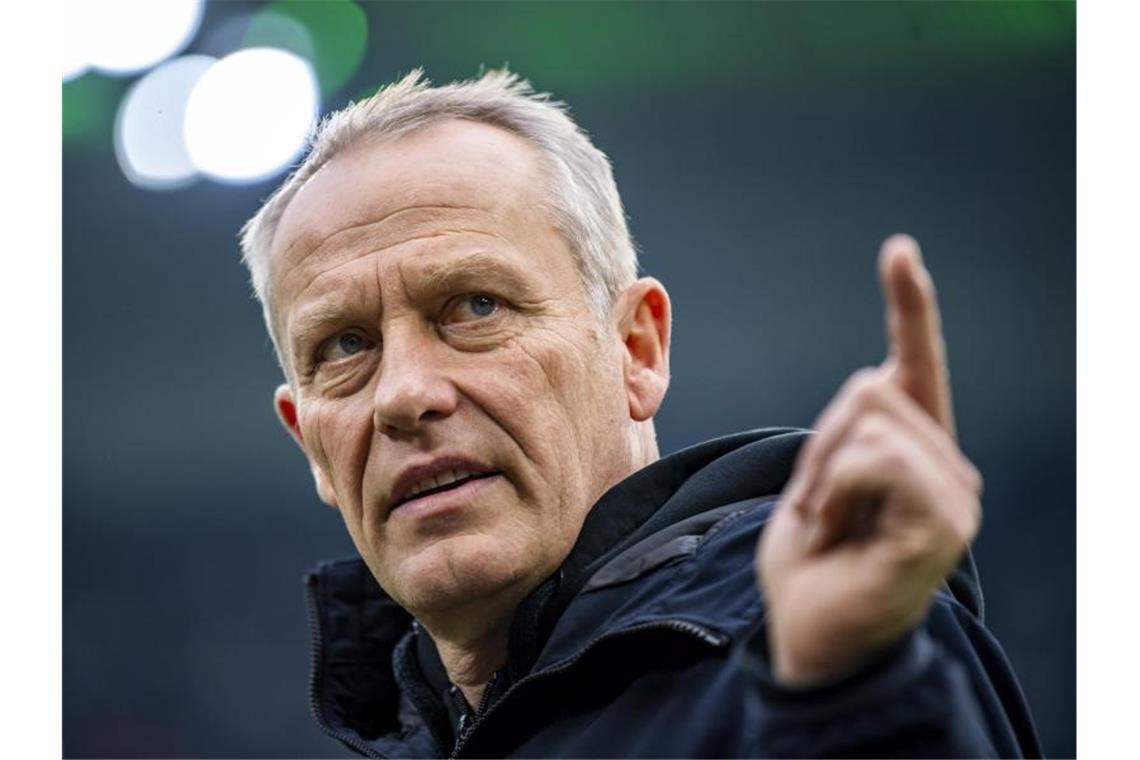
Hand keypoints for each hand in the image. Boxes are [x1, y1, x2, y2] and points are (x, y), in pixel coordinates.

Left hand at [757, 234, 982, 685]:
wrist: (811, 633)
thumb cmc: (812, 565)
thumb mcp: (817, 482)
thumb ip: (847, 434)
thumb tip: (875, 376)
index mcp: (913, 451)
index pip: (916, 364)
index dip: (910, 307)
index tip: (900, 252)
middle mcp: (947, 465)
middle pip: (868, 386)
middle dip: (820, 444)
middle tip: (820, 510)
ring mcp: (953, 493)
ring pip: (868, 420)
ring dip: (824, 474)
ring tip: (832, 528)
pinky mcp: (946, 521)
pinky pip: (875, 460)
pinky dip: (837, 492)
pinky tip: (843, 536)